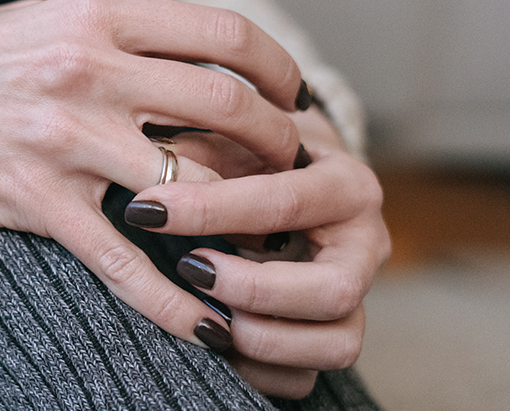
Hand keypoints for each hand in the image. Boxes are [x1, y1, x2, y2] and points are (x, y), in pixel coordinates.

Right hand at [0, 0, 311, 350]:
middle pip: (227, 108)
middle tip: (289, 171)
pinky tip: (208, 328)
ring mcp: (63, 137)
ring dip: (242, 220)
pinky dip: (176, 301)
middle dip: (277, 146)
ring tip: (261, 243)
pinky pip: (126, 262)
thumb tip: (185, 58)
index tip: (291, 98)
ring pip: (192, 183)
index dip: (277, 71)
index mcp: (94, 14)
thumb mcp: (39, 16)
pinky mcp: (35, 200)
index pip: (223, 36)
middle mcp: (88, 69)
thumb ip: (114, 34)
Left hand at [129, 110, 389, 397]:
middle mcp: (367, 245)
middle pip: (333, 290)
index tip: (148, 210)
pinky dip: (258, 370)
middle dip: (254, 289)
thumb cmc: (254, 156)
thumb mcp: (235, 139)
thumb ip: (202, 151)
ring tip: (205, 311)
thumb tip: (151, 161)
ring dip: (260, 337)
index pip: (284, 203)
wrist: (293, 179)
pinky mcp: (335, 335)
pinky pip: (307, 377)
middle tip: (190, 268)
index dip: (210, 209)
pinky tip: (214, 340)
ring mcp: (359, 296)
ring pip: (334, 345)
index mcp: (347, 185)